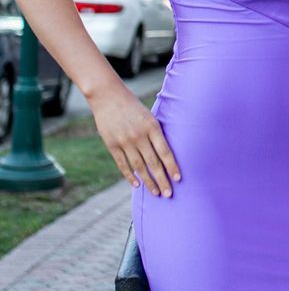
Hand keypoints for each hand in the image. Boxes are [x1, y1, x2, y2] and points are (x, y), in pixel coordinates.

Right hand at [89, 81, 179, 196]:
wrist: (107, 96)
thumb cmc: (133, 106)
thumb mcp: (149, 116)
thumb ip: (156, 134)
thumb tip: (166, 154)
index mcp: (152, 127)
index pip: (165, 151)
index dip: (172, 166)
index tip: (178, 179)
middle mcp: (139, 135)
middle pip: (153, 163)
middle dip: (162, 180)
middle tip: (168, 194)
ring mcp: (124, 141)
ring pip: (139, 167)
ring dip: (148, 181)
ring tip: (156, 193)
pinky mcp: (112, 144)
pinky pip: (123, 164)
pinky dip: (130, 176)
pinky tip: (137, 185)